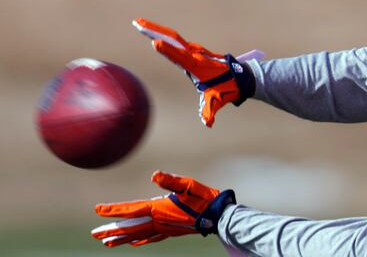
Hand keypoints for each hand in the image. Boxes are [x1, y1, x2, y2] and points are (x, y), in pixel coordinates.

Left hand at [91, 171, 235, 246]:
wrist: (219, 216)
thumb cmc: (203, 197)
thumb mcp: (188, 184)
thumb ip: (170, 181)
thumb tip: (155, 175)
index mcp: (159, 209)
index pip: (131, 210)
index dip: (113, 210)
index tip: (97, 210)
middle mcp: (159, 222)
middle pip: (130, 228)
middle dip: (112, 230)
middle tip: (95, 234)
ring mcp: (165, 229)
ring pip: (138, 235)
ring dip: (122, 238)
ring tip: (107, 243)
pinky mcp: (171, 231)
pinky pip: (151, 238)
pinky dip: (139, 241)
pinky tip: (134, 244)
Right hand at [133, 18, 254, 126]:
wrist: (241, 77)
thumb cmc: (228, 88)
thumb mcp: (217, 100)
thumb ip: (209, 110)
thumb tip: (208, 123)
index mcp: (197, 65)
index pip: (180, 56)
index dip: (168, 50)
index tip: (155, 42)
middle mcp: (195, 54)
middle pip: (173, 38)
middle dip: (154, 29)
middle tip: (137, 22)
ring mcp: (195, 51)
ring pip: (174, 37)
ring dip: (157, 30)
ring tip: (140, 24)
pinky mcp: (194, 51)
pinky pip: (177, 41)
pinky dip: (164, 35)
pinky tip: (154, 33)